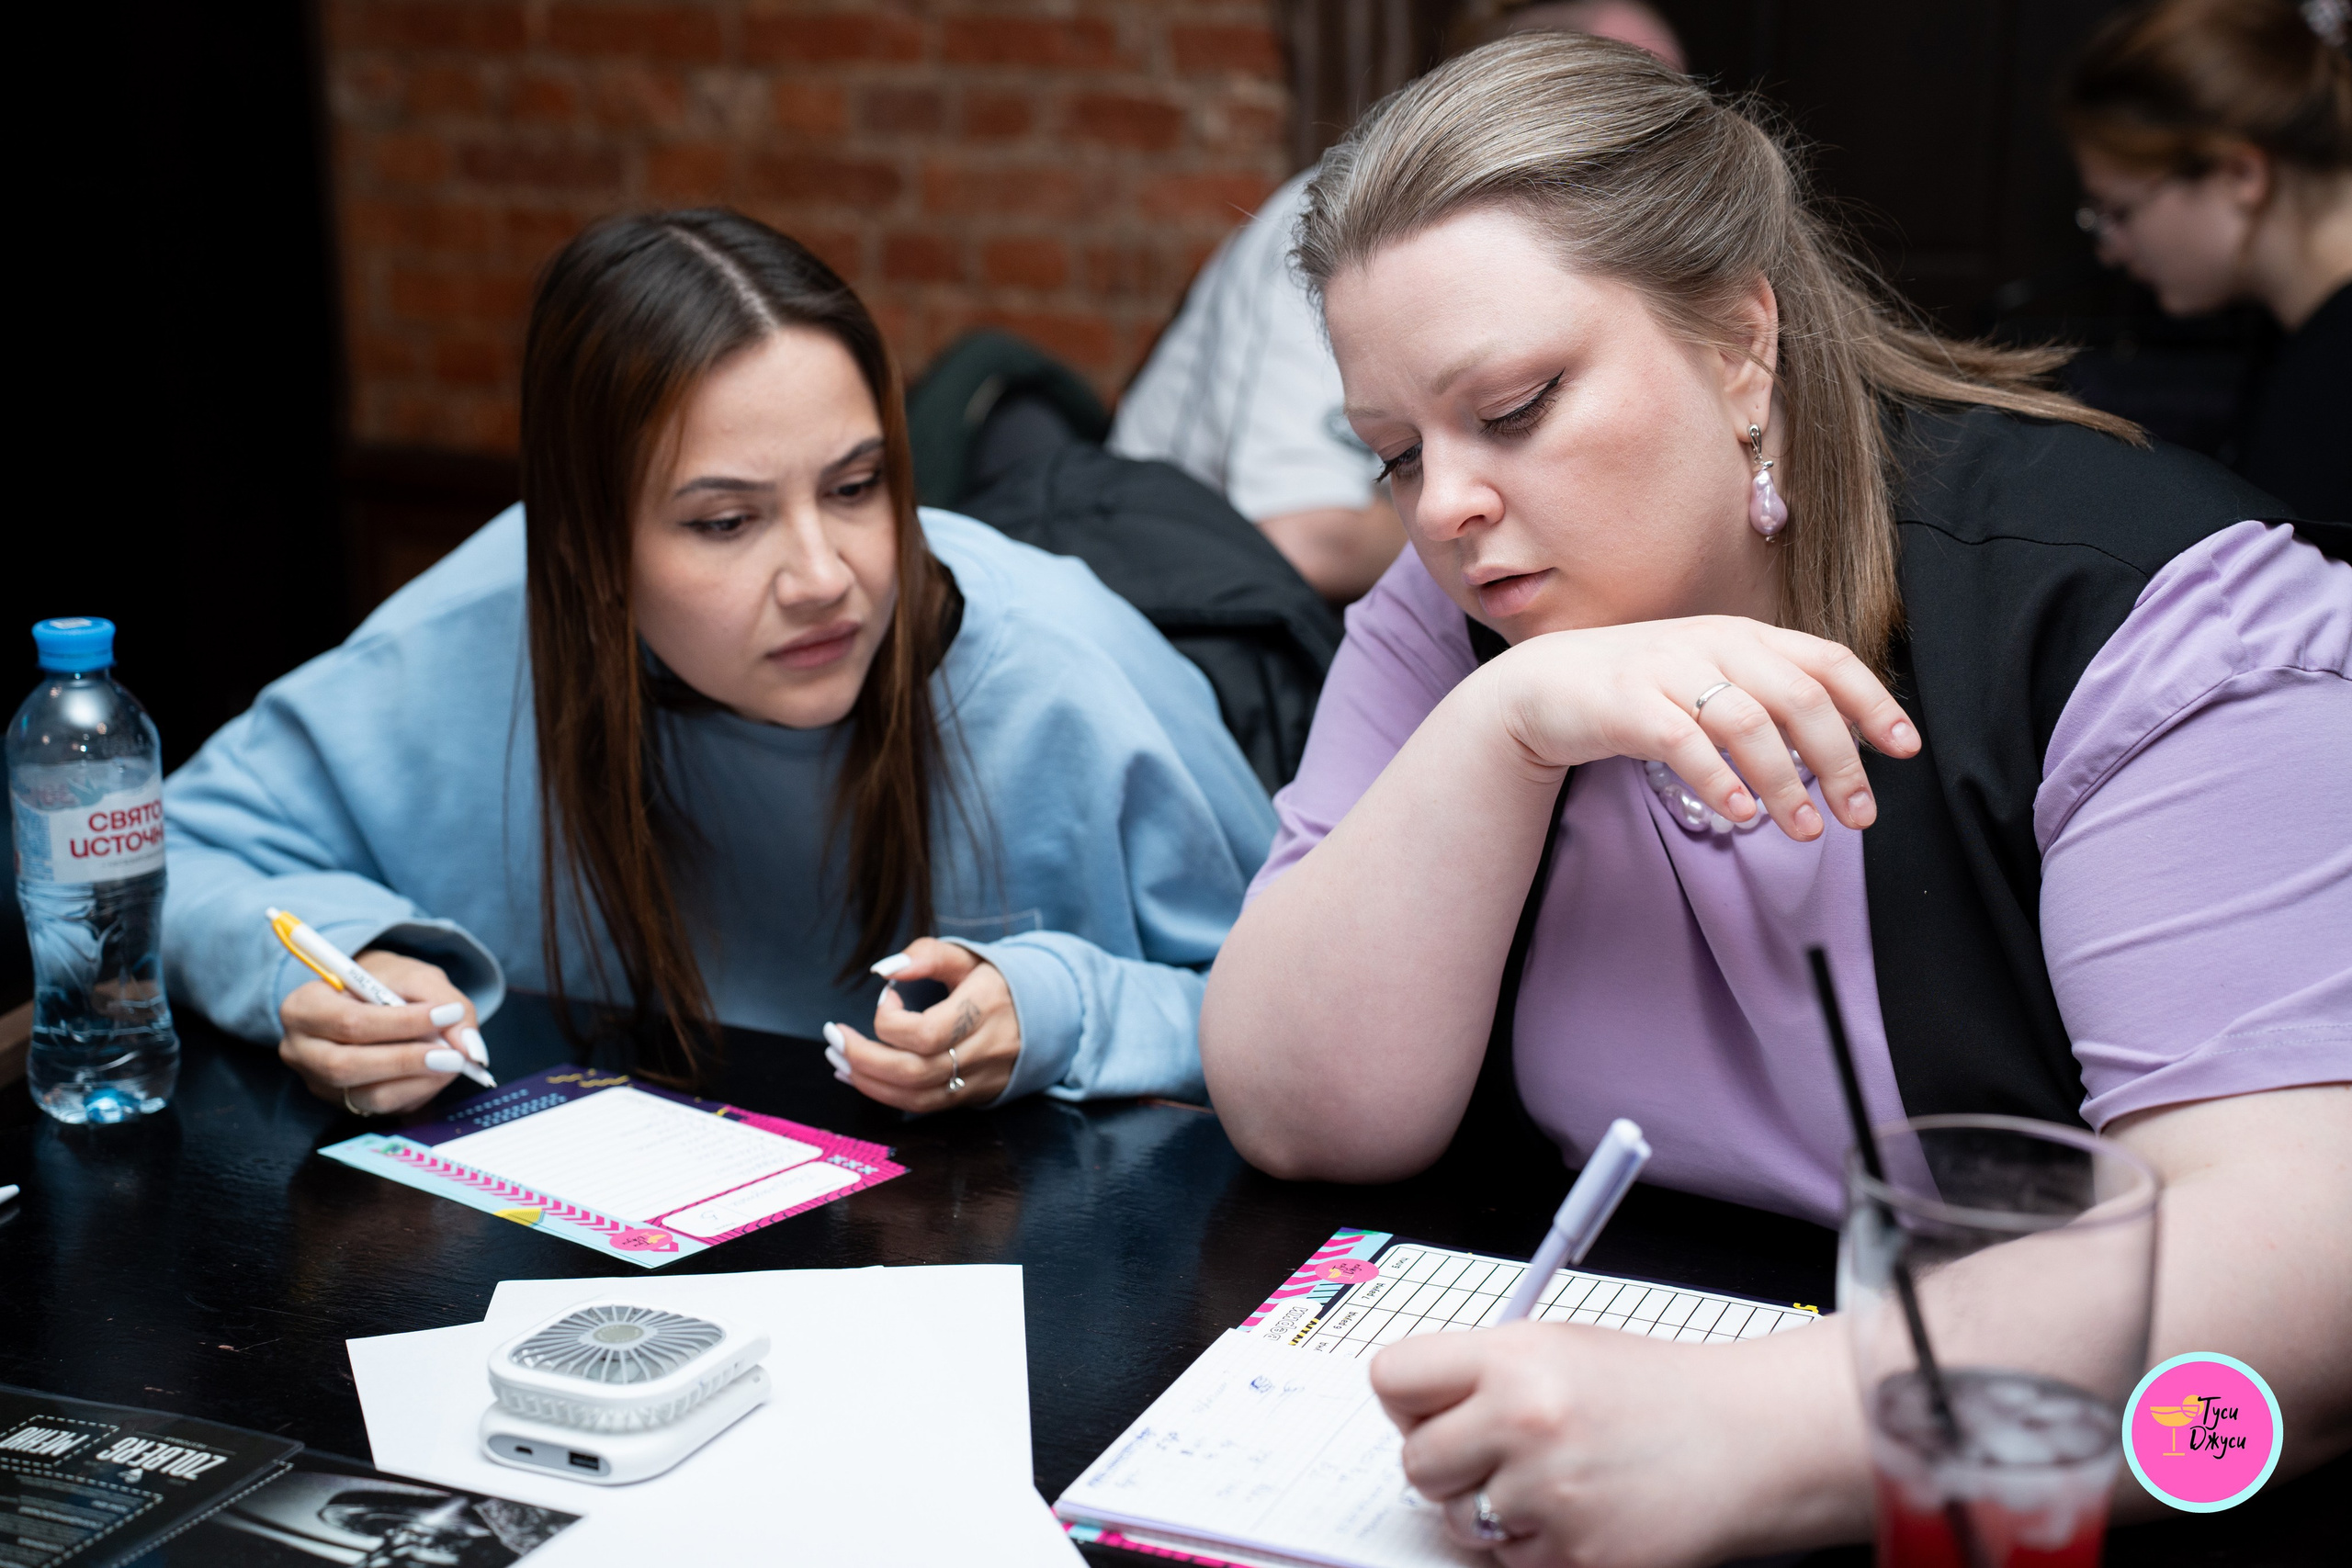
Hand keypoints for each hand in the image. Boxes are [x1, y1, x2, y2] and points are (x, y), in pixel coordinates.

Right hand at [278, 950, 481, 1115]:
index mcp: (304, 1007)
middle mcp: (301, 1050)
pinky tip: (438, 1073)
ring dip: (418, 1081)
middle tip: (454, 1053)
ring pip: (366, 1095)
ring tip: (453, 1061)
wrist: (365, 998)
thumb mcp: (412, 976)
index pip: (350, 1022)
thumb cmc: (382, 983)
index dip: (402, 1023)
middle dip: (408, 1060)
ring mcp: (318, 1082)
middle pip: (348, 1066)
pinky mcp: (342, 1103)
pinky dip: (417, 1092)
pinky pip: (382, 1108)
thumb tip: (469, 1047)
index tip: (447, 1014)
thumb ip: (441, 1000)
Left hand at [826, 938, 1019, 1111]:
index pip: (928, 1033)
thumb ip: (926, 956)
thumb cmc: (994, 982)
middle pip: (915, 1071)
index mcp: (984, 1008)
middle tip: (833, 1038)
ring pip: (916, 1096)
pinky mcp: (969, 1096)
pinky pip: (923, 1105)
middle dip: (864, 1058)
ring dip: (867, 1081)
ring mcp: (978, 1078)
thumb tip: (884, 969)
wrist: (1044, 1017)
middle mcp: (983, 1049)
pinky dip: (884, 1094)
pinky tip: (859, 1076)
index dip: (892, 1021)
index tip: (886, 998)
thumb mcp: (966, 957)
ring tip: (838, 1059)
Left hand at [1372, 1318, 1866, 1567]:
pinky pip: (1508, 1564)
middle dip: (1449, 1464)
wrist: (1747, 1440)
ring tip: (1549, 1481)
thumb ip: (1481, 1371)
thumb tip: (1414, 1408)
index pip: (1392, 1379)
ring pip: (1459, 1521)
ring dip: (1490, 1511)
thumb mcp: (1559, 1347)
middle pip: (1416, 1462)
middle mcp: (1524, 1422)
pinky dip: (1534, 1547)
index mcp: (1513, 1357)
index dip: (1409, 1400)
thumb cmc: (1655, 1392)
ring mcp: (1548, 1496)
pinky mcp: (1575, 1557)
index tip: (1433, 1409)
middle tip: (1497, 1453)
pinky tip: (1578, 1511)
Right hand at [1484, 616, 1917, 840]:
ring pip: (1748, 722)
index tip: (1905, 749)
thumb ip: (1767, 699)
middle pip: (1800, 697)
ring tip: (1803, 830)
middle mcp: (1712, 644)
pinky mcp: (1628, 703)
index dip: (1873, 703)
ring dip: (1785, 782)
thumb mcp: (1710, 682)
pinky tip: (1739, 814)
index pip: (1827, 660)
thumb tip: (1842, 741)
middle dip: (1839, 761)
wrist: (1543, 687)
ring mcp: (1668, 670)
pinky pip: (1685, 741)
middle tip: (1858, 815)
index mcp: (1743, 637)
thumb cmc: (1639, 692)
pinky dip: (1720, 780)